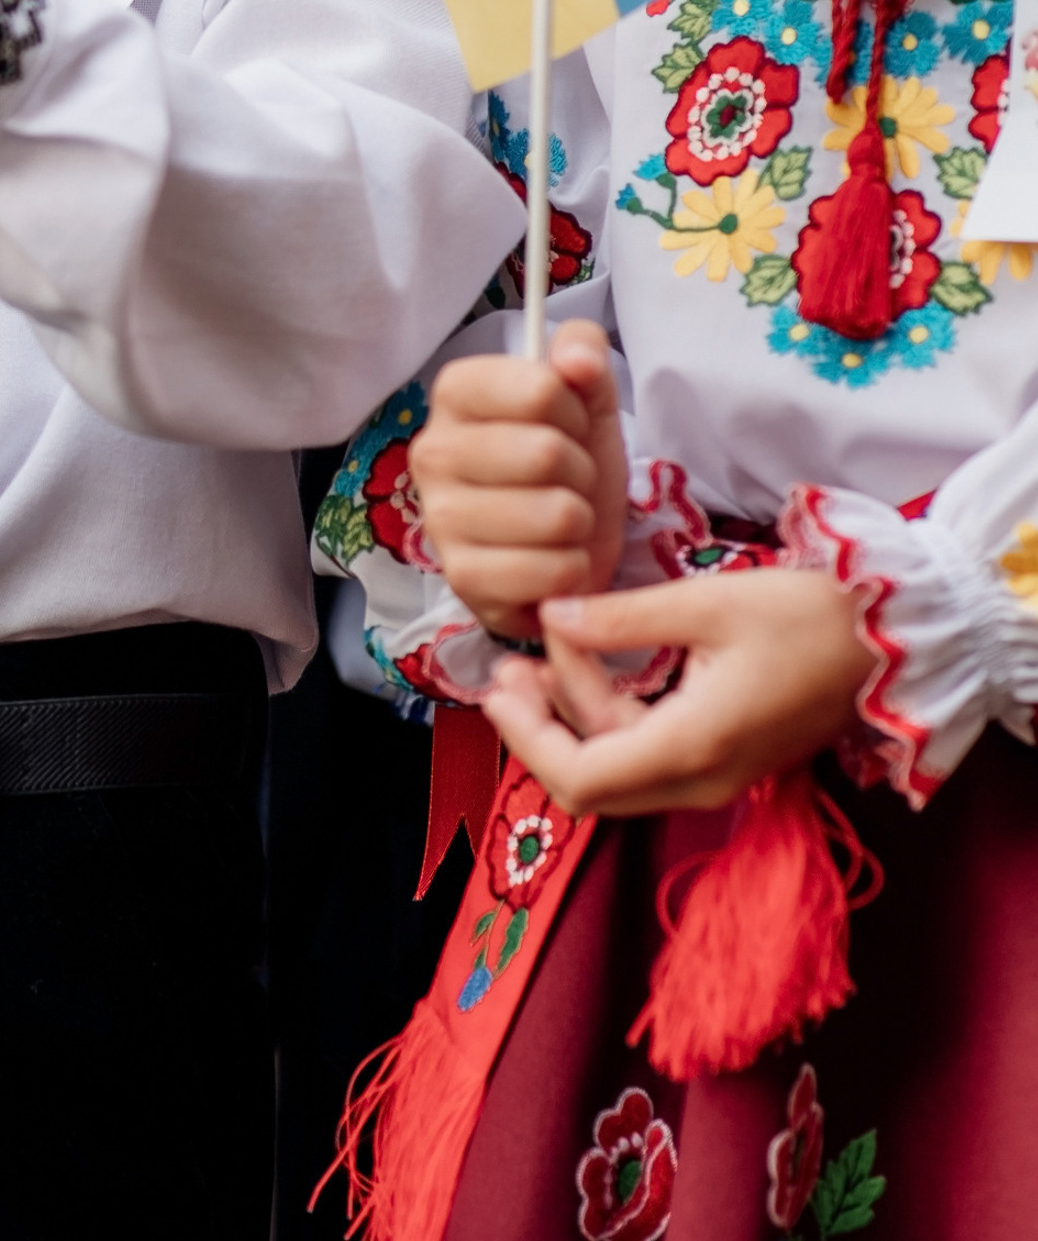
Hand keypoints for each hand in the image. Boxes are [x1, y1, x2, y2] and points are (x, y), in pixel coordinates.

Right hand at [412, 320, 628, 639]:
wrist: (565, 545)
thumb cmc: (568, 465)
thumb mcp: (586, 400)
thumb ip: (583, 353)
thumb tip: (577, 359)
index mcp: (455, 393)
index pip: (540, 387)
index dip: (574, 411)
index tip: (566, 426)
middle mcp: (431, 450)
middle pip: (546, 453)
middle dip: (580, 473)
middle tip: (566, 482)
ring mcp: (440, 518)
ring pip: (555, 514)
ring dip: (578, 525)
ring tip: (559, 524)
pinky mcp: (462, 578)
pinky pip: (549, 571)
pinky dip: (570, 572)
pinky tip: (550, 563)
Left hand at [482, 570, 875, 814]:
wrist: (890, 638)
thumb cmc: (806, 617)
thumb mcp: (705, 602)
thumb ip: (620, 616)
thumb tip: (549, 618)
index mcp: (693, 748)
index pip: (582, 781)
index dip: (525, 740)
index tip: (496, 684)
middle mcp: (701, 778)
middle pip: (592, 784)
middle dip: (538, 727)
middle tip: (507, 665)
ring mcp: (716, 774)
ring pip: (616, 764)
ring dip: (569, 714)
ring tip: (537, 653)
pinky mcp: (725, 755)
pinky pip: (644, 750)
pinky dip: (605, 712)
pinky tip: (587, 660)